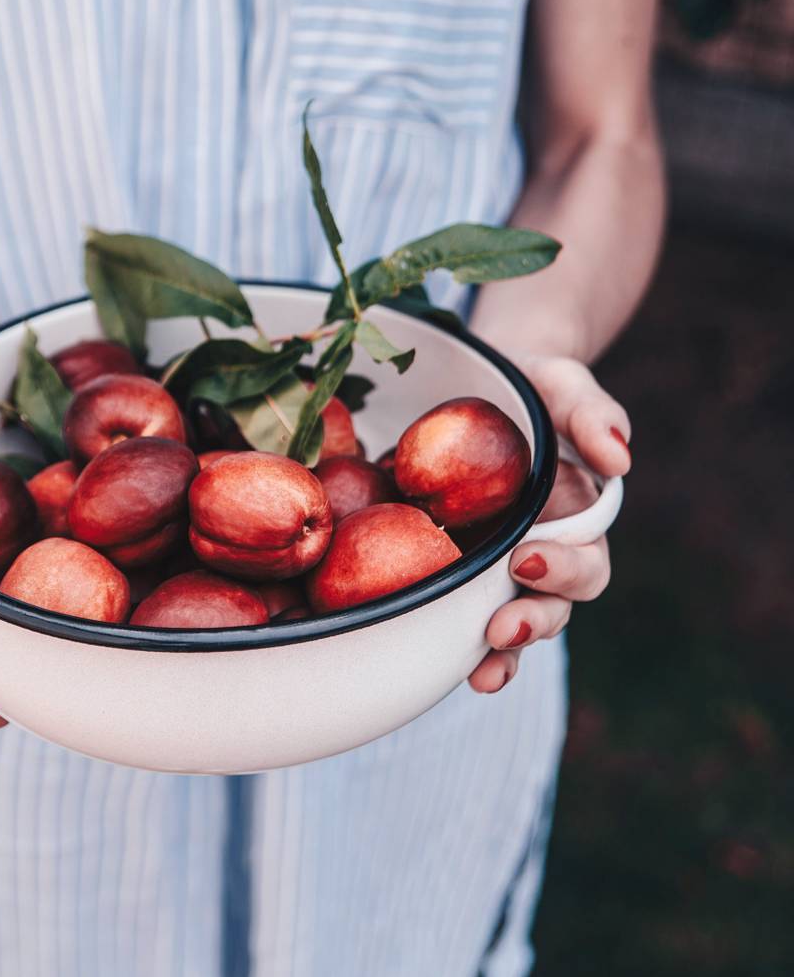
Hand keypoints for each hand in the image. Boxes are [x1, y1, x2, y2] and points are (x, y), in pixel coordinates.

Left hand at [467, 354, 630, 693]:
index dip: (566, 571)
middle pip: (551, 606)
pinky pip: (458, 611)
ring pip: (510, 622)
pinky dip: (454, 642)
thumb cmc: (530, 381)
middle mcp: (543, 552)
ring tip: (481, 673)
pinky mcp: (456, 564)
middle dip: (531, 622)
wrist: (478, 379)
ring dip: (500, 653)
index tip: (528, 559)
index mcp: (576, 520)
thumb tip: (619, 455)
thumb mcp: (562, 384)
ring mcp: (497, 564)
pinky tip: (432, 658)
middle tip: (500, 628)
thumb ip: (592, 412)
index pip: (587, 562)